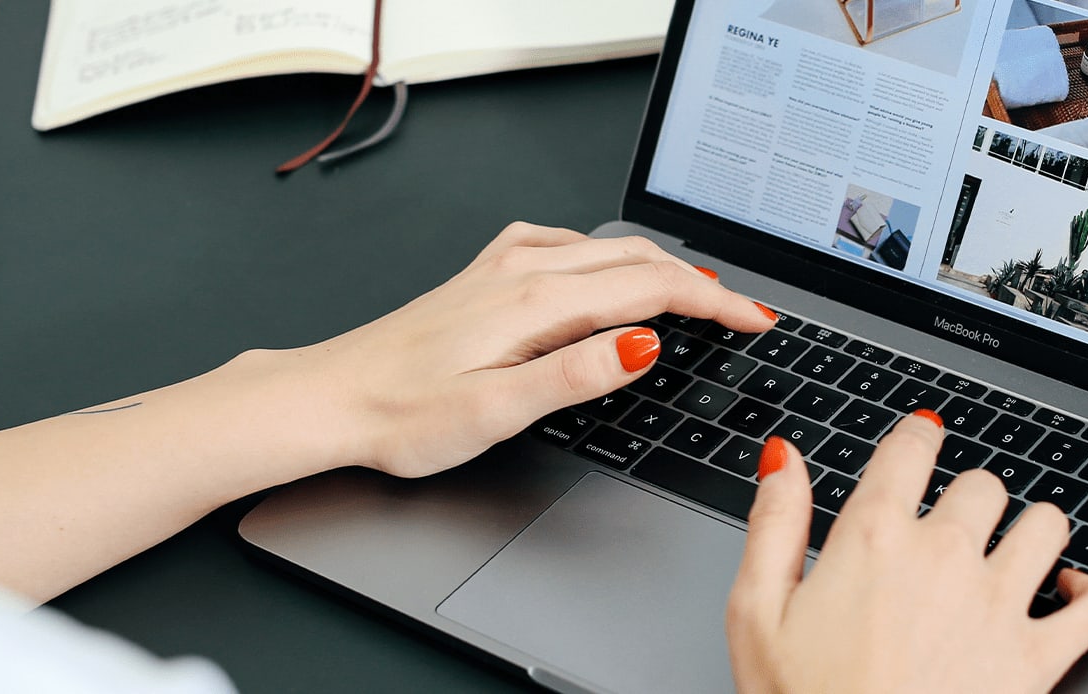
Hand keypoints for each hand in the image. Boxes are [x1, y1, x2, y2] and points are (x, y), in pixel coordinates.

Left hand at [283, 221, 775, 477]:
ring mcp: (502, 268)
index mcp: (537, 304)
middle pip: (638, 261)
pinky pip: (564, 246)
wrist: (331, 399)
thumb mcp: (497, 411)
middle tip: (746, 313)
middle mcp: (523, 272)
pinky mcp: (483, 276)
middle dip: (702, 285)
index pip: (652, 291)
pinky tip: (605, 270)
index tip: (757, 320)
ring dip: (661, 267)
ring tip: (697, 293)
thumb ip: (576, 375)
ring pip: (605, 249)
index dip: (715, 305)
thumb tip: (644, 345)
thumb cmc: (403, 415)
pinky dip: (607, 257)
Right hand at [726, 413, 1087, 693]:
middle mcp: (944, 558)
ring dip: (1031, 530)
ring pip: (1046, 525)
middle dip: (968, 498)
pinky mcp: (1037, 659)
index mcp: (874, 539)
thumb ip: (775, 526)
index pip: (911, 448)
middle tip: (952, 523)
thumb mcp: (756, 614)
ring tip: (1013, 548)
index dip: (917, 437)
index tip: (920, 439)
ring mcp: (998, 607)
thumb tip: (785, 460)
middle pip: (982, 486)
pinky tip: (1071, 594)